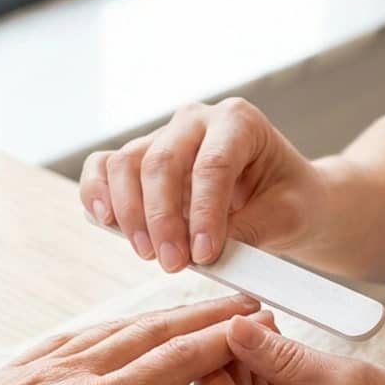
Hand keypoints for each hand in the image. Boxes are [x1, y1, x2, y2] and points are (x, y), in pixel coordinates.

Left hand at [0, 295, 262, 384]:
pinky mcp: (14, 372)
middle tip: (246, 303)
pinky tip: (116, 326)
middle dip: (203, 317)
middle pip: (151, 334)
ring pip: (116, 328)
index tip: (257, 325)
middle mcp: (69, 375)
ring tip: (197, 308)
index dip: (220, 342)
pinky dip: (114, 323)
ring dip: (164, 315)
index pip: (173, 364)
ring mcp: (39, 368)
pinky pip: (77, 334)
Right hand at [79, 98, 324, 271]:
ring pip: (126, 164)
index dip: (204, 213)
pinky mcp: (139, 158)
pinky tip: (105, 221)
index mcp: (239, 121)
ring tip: (148, 255)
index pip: (213, 164)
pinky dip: (96, 192)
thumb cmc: (288, 199)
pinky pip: (104, 166)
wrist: (282, 196)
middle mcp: (196, 120)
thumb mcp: (286, 216)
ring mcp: (163, 136)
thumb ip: (250, 230)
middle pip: (162, 162)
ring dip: (130, 214)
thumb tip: (204, 251)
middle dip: (162, 219)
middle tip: (172, 264)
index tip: (204, 255)